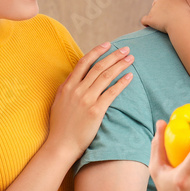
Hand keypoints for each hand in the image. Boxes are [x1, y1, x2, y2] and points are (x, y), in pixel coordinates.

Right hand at [46, 42, 133, 158]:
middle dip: (114, 56)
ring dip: (120, 65)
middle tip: (126, 49)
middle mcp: (77, 90)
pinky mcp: (95, 111)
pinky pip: (111, 93)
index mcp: (67, 86)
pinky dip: (121, 83)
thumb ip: (67, 89)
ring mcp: (86, 100)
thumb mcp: (58, 102)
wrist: (60, 145)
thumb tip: (75, 79)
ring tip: (131, 59)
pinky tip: (129, 77)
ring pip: (106, 76)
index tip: (108, 45)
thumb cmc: (60, 126)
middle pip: (98, 67)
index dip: (97, 51)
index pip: (84, 63)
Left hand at [141, 0, 189, 33]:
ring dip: (155, 17)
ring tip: (163, 23)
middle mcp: (157, 2)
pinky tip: (148, 25)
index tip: (168, 9)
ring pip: (152, 13)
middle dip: (159, 9)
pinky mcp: (150, 19)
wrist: (180, 23)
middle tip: (166, 16)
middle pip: (155, 5)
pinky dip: (146, 23)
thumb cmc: (184, 12)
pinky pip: (144, 21)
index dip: (164, 3)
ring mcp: (153, 11)